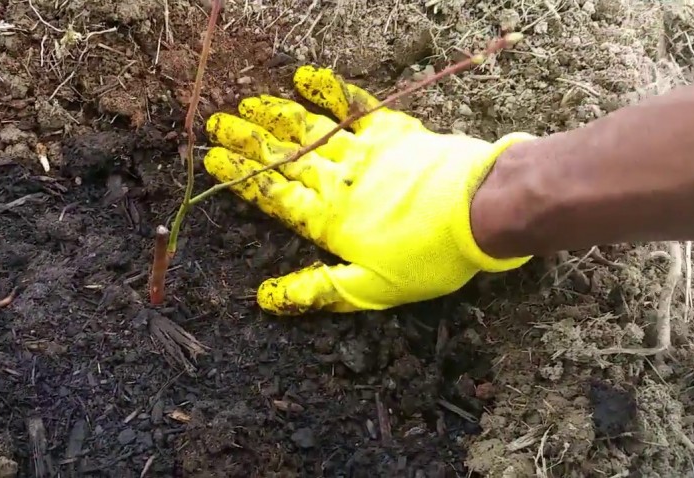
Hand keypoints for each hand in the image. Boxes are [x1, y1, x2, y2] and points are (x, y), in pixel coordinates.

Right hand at [203, 65, 534, 314]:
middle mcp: (337, 180)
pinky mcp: (392, 132)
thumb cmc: (428, 256)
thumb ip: (319, 290)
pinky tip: (305, 78)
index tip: (212, 160)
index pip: (272, 195)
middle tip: (215, 124)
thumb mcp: (372, 290)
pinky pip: (353, 106)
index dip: (240, 178)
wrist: (481, 210)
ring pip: (308, 130)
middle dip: (246, 141)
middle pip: (282, 158)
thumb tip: (266, 300)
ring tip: (247, 104)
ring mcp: (363, 151)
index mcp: (328, 219)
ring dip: (275, 116)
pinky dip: (328, 91)